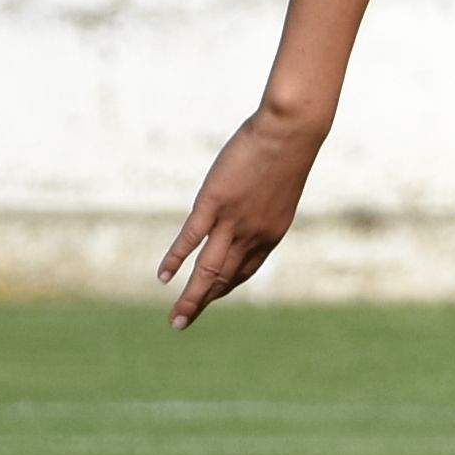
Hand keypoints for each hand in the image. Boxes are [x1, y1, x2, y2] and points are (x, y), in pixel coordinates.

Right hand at [159, 106, 325, 326]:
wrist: (290, 132)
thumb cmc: (288, 150)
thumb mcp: (279, 184)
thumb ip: (264, 201)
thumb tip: (252, 198)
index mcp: (270, 234)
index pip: (244, 271)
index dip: (224, 286)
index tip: (210, 295)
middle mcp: (252, 236)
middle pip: (223, 279)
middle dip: (203, 302)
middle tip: (183, 323)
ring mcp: (233, 222)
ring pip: (207, 270)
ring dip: (191, 298)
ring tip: (176, 320)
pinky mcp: (214, 203)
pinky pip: (191, 239)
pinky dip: (175, 260)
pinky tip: (164, 277)